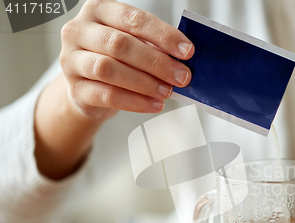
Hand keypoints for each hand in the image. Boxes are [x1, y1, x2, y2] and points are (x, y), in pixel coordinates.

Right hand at [59, 0, 193, 118]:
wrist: (89, 88)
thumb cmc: (116, 59)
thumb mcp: (134, 44)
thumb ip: (153, 46)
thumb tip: (183, 58)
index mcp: (98, 10)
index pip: (133, 18)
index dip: (163, 35)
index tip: (187, 50)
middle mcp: (79, 31)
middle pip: (120, 44)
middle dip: (156, 62)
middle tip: (181, 76)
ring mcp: (71, 61)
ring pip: (108, 69)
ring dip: (145, 83)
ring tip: (167, 91)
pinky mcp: (74, 89)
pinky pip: (106, 95)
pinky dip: (135, 102)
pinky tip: (154, 104)